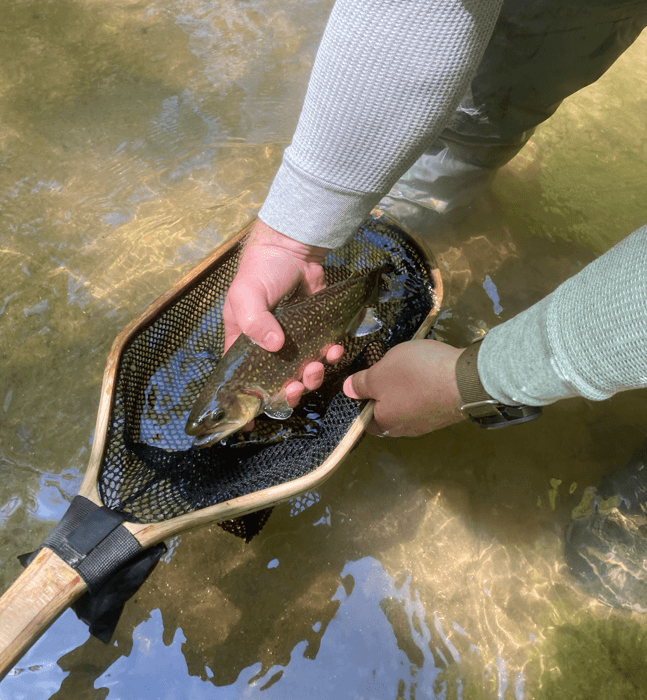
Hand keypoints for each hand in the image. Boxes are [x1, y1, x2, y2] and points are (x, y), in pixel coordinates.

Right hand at [223, 219, 342, 408]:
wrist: (292, 248)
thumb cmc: (261, 271)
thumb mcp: (247, 294)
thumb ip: (255, 320)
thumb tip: (274, 345)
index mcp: (244, 343)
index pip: (242, 380)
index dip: (247, 401)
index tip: (253, 422)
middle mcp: (268, 348)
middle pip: (277, 382)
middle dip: (290, 390)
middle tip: (299, 384)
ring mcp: (293, 342)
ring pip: (303, 371)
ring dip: (313, 375)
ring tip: (318, 365)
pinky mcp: (315, 332)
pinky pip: (323, 353)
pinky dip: (331, 356)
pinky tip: (335, 349)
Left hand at [343, 339, 465, 436]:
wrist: (468, 379)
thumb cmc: (416, 376)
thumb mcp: (380, 373)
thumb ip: (361, 383)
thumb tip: (347, 390)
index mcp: (385, 424)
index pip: (364, 419)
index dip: (360, 400)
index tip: (363, 380)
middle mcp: (406, 429)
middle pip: (386, 411)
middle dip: (383, 392)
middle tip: (384, 368)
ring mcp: (428, 422)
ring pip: (406, 405)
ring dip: (404, 388)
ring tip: (405, 367)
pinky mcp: (445, 412)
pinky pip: (425, 400)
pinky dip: (422, 387)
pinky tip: (425, 372)